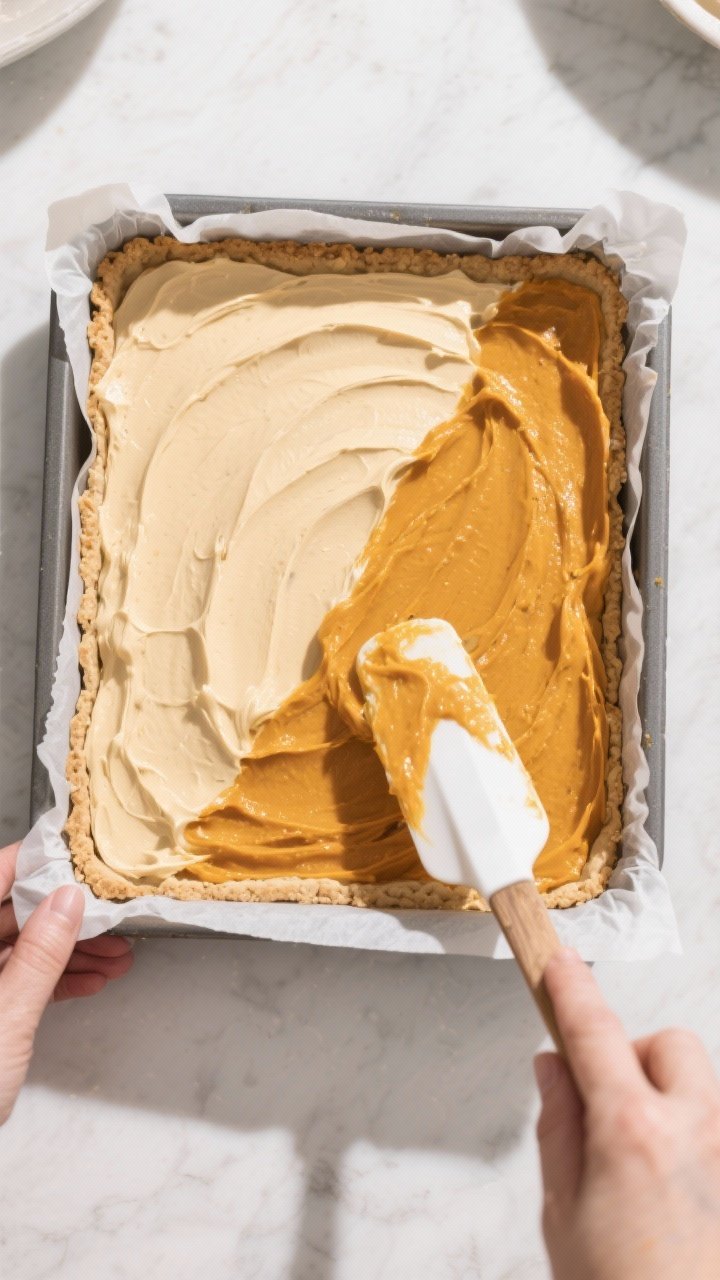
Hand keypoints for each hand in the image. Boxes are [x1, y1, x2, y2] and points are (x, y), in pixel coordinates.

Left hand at [0, 840, 132, 1123]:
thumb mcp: (5, 1018)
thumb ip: (39, 956)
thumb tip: (66, 903)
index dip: (36, 861)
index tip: (77, 852)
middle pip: (11, 914)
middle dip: (67, 916)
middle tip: (111, 914)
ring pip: (19, 949)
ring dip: (69, 951)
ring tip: (115, 954)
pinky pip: (16, 980)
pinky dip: (53, 980)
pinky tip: (90, 981)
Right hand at [535, 948, 719, 1279]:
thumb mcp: (563, 1217)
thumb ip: (559, 1127)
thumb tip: (555, 1069)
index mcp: (633, 1133)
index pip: (595, 1033)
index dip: (571, 988)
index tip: (556, 960)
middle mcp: (695, 1131)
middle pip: (670, 1044)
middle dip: (635, 1056)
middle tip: (606, 1105)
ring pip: (698, 1086)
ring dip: (667, 1099)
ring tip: (640, 1166)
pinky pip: (714, 1127)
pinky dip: (690, 1136)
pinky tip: (671, 1193)